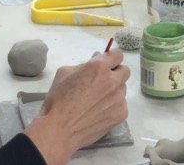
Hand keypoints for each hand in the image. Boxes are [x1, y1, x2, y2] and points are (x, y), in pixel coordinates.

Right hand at [24, 49, 128, 164]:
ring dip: (114, 91)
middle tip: (102, 82)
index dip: (111, 58)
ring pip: (122, 89)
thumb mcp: (65, 73)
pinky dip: (113, 106)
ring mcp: (119, 99)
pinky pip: (122, 105)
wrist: (59, 130)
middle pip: (124, 71)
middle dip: (115, 73)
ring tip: (98, 101)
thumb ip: (84, 64)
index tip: (106, 64)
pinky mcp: (120, 114)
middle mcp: (112, 81)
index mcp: (99, 67)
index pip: (118, 55)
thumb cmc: (58, 99)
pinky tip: (100, 112)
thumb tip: (97, 59)